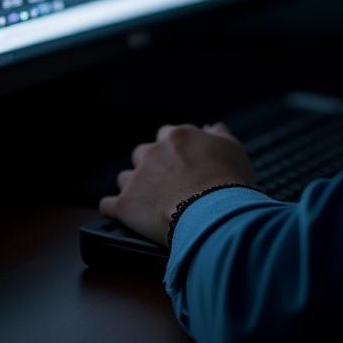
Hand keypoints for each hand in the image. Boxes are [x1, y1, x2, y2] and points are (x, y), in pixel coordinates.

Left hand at [98, 122, 258, 245]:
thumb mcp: (233, 150)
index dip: (174, 149)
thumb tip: (211, 127)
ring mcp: (137, 178)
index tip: (181, 162)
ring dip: (134, 186)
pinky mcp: (124, 204)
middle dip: (150, 165)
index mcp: (178, 136)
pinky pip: (108, 204)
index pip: (167, 134)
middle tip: (165, 183)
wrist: (214, 214)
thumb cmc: (229, 181)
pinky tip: (125, 216)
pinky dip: (115, 209)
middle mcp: (153, 151)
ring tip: (147, 203)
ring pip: (125, 177)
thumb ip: (220, 135)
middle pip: (142, 153)